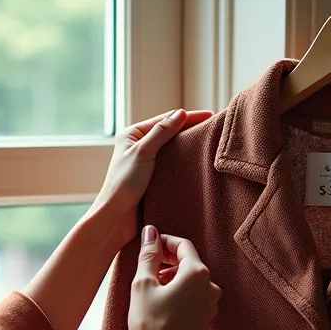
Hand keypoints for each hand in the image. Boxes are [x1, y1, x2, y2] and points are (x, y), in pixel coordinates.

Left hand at [93, 109, 213, 246]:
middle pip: (169, 131)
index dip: (189, 117)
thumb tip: (181, 113)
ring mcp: (146, 161)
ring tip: (209, 141)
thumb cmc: (123, 184)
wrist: (116, 216)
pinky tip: (196, 161)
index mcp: (133, 134)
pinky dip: (184, 159)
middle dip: (190, 128)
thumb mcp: (143, 153)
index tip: (211, 115)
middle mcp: (138, 145)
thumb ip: (161, 132)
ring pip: (172, 147)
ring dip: (188, 144)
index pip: (165, 119)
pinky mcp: (152, 176)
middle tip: (213, 127)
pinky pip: (172, 162)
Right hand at [128, 225, 221, 329]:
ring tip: (152, 285)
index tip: (149, 244)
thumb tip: (151, 232)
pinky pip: (194, 293)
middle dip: (168, 259)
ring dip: (173, 275)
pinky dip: (180, 290)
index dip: (164, 241)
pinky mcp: (206, 315)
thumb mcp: (144, 283)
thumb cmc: (150, 321)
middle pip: (189, 261)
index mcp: (198, 273)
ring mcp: (211, 302)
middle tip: (147, 264)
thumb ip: (149, 254)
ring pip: (191, 278)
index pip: (183, 245)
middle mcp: (211, 285)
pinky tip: (162, 299)